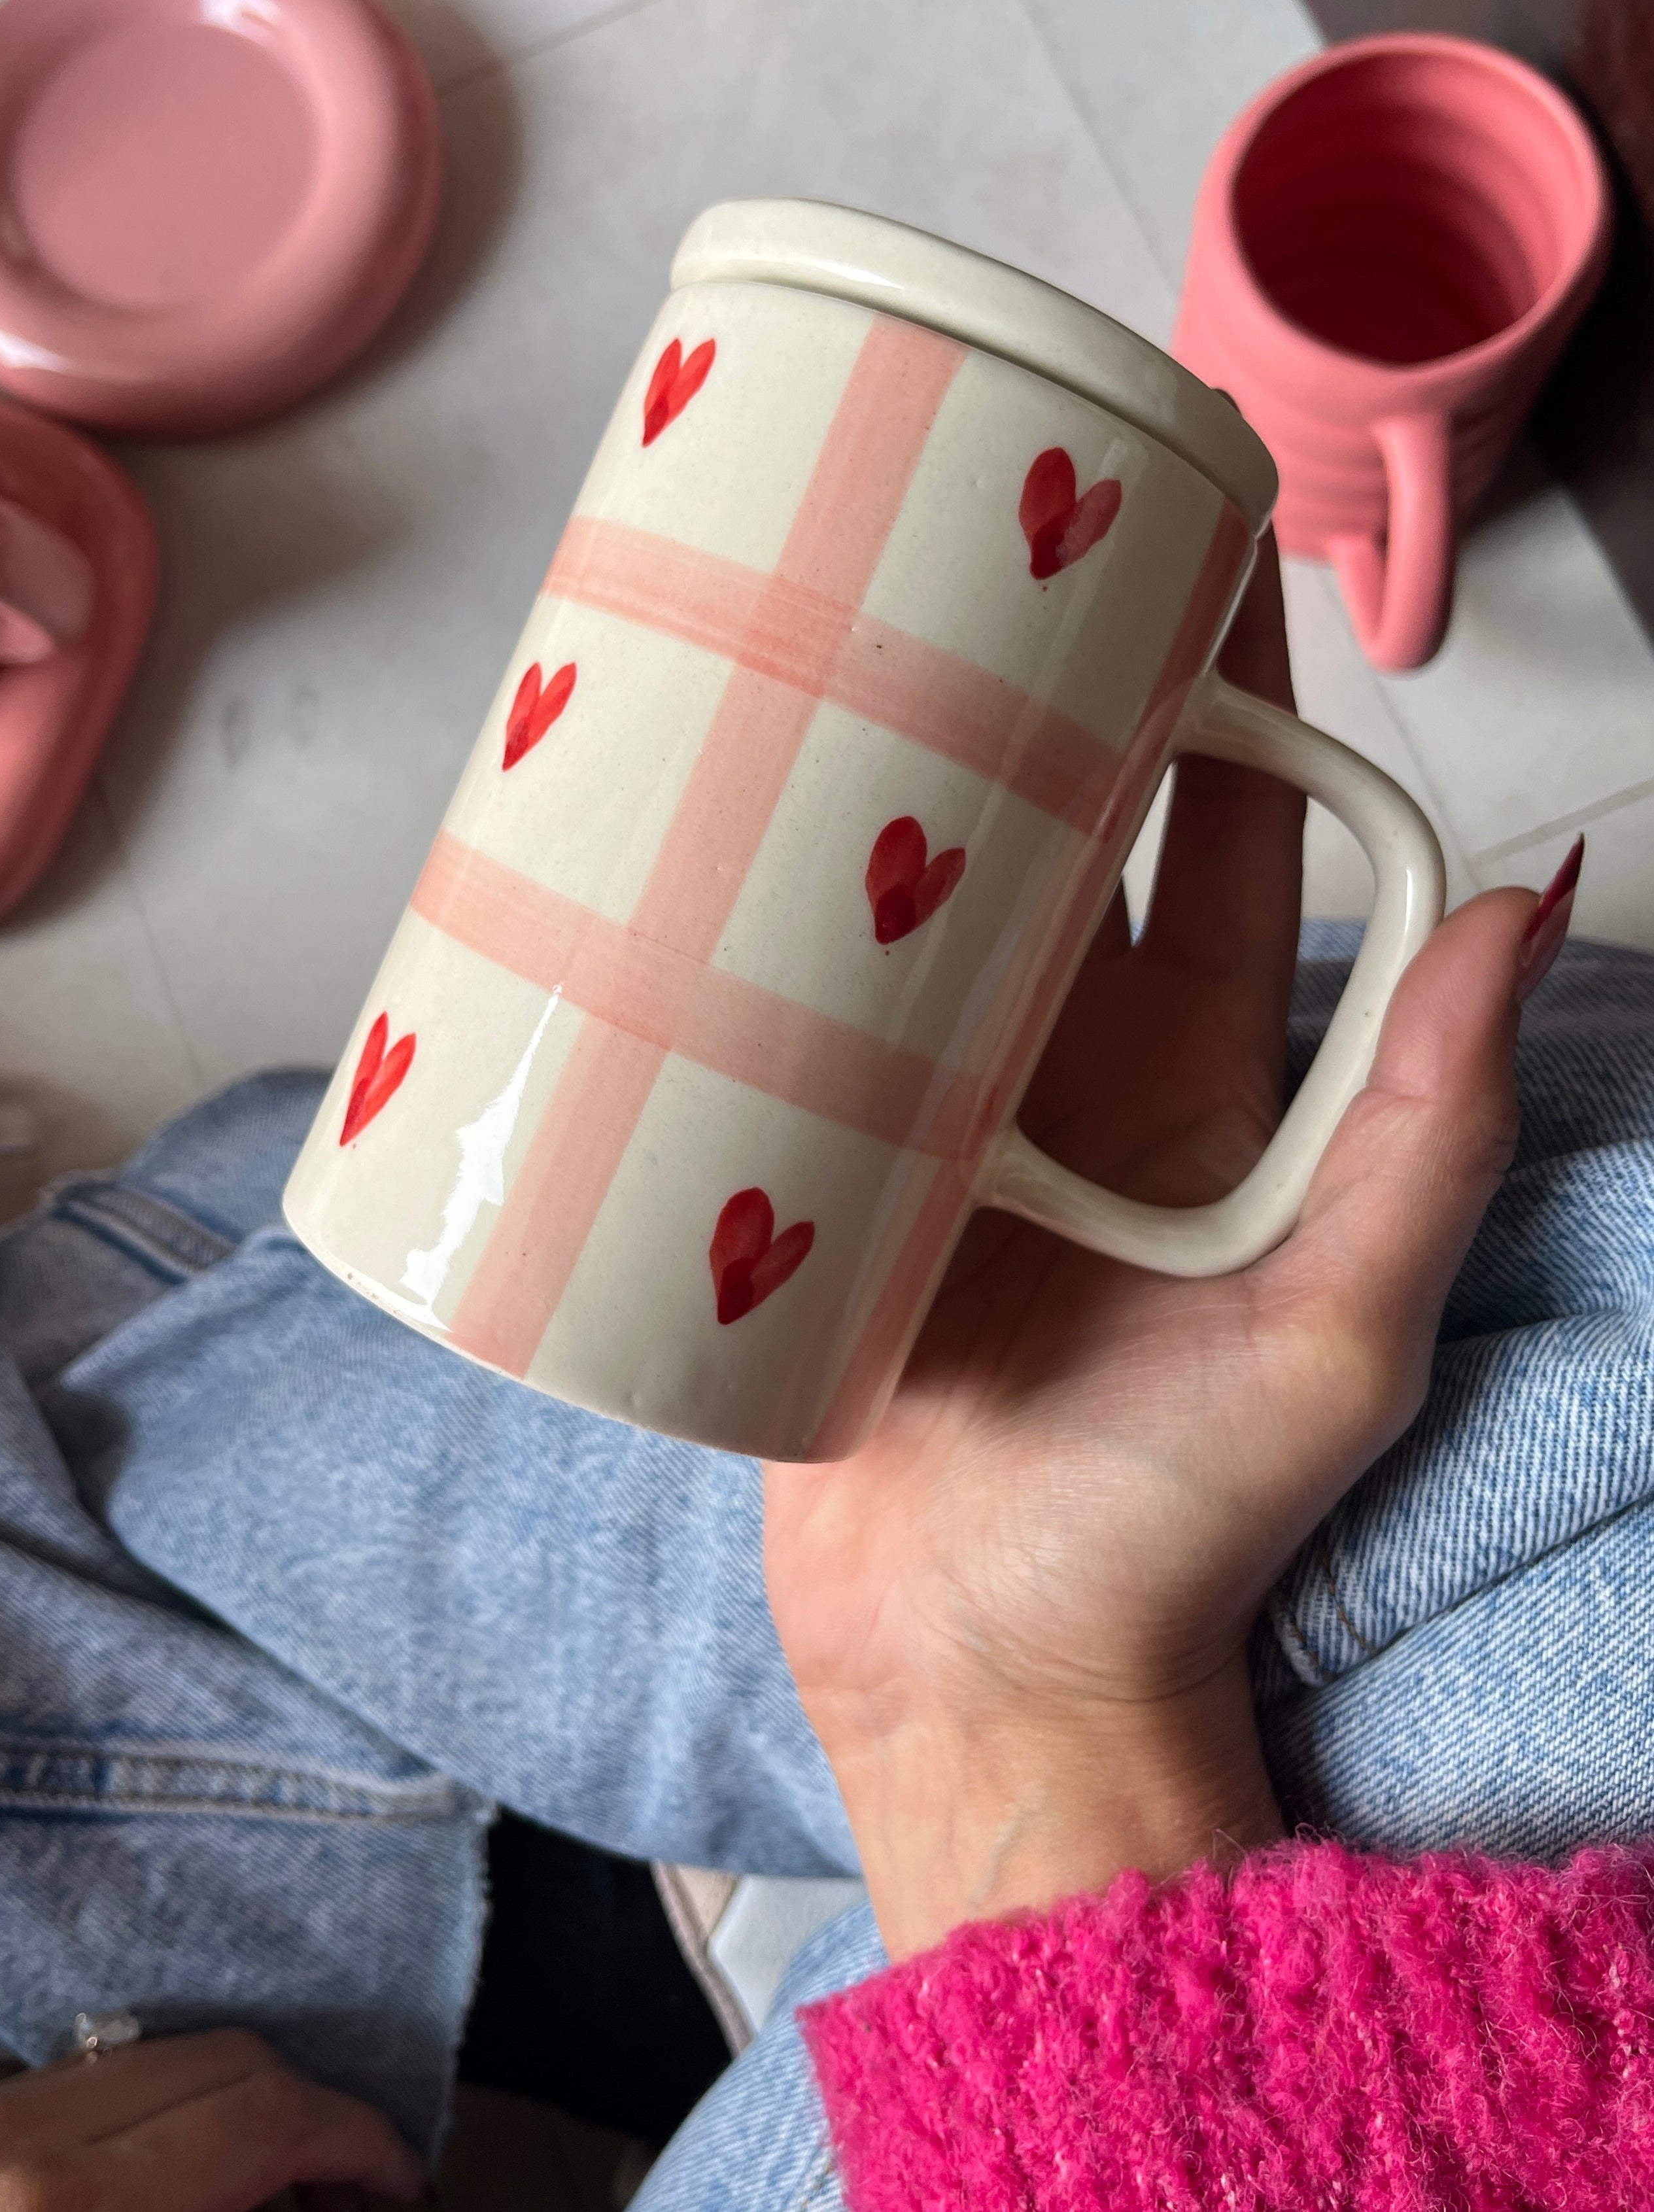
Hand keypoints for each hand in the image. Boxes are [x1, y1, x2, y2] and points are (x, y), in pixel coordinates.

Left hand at [0, 2029, 425, 2211]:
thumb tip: (335, 2203)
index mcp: (65, 2203)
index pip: (267, 2108)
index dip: (361, 2146)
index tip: (402, 2192)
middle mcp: (7, 2134)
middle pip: (227, 2060)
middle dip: (309, 2127)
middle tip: (349, 2204)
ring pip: (157, 2059)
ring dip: (231, 2117)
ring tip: (260, 2202)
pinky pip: (80, 2089)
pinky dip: (149, 2126)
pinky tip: (170, 2193)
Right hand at [763, 544, 1560, 1957]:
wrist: (991, 1676)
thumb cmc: (1176, 1527)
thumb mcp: (1334, 1323)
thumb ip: (1432, 1120)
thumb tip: (1535, 890)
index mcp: (1193, 1085)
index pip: (1220, 840)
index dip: (1217, 699)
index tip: (1181, 551)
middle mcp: (1058, 1078)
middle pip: (1043, 842)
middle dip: (1017, 700)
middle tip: (964, 546)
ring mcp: (918, 1120)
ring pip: (894, 913)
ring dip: (869, 795)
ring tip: (815, 648)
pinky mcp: (801, 1181)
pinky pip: (770, 1032)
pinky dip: (738, 946)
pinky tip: (687, 846)